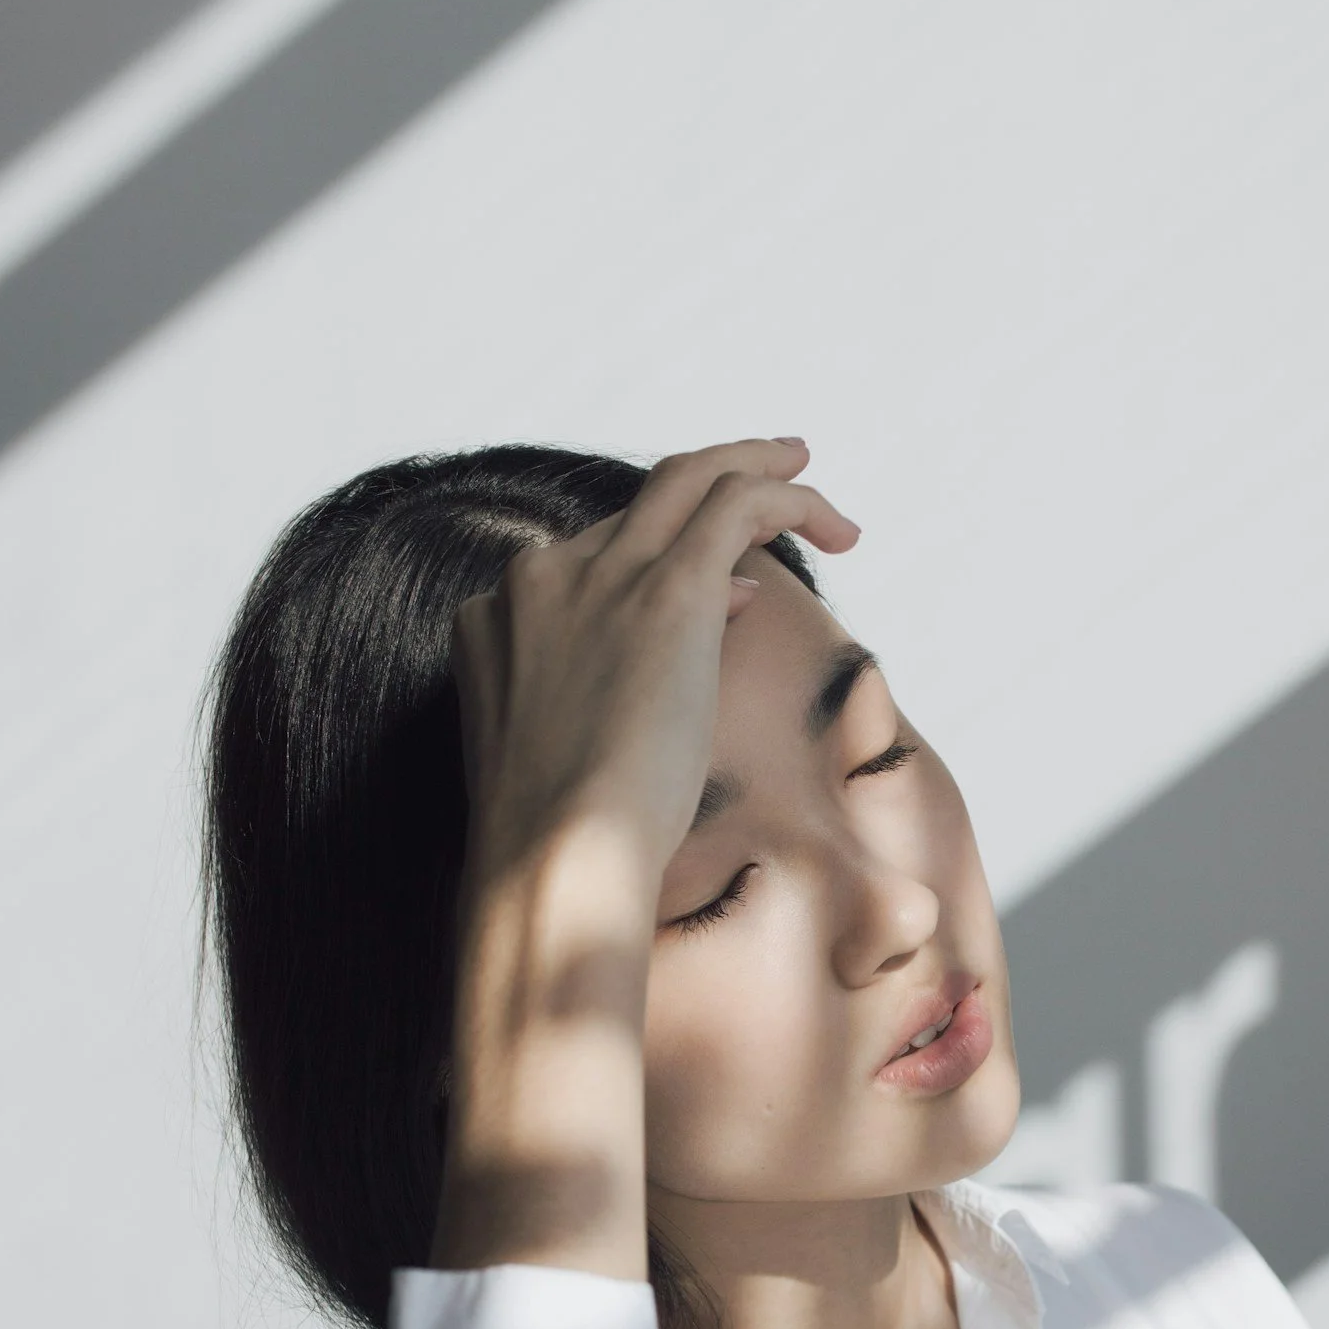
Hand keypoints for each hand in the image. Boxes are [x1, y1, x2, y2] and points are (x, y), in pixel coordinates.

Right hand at [451, 439, 858, 883]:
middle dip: (709, 482)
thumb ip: (608, 685)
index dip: (661, 564)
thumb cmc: (561, 843)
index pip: (592, 561)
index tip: (725, 595)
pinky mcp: (665, 590)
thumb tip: (712, 614)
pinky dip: (787, 497)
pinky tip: (833, 524)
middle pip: (638, 505)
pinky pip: (735, 504)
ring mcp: (599, 576)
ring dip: (755, 469)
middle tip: (773, 471)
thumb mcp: (566, 753)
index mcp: (495, 619)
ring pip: (690, 479)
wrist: (554, 860)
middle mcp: (540, 580)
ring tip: (808, 474)